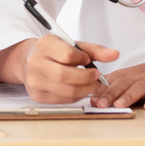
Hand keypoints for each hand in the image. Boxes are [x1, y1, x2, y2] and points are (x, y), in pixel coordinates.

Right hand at [0, 36, 118, 104]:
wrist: (29, 60)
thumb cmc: (54, 52)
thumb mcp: (72, 45)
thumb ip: (94, 50)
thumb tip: (115, 54)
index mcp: (44, 45)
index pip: (68, 54)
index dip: (83, 59)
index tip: (87, 60)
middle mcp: (35, 63)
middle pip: (66, 76)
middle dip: (87, 78)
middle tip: (96, 76)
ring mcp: (34, 81)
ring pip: (66, 91)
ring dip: (85, 90)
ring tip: (91, 84)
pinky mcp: (37, 96)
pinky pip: (63, 100)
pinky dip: (76, 96)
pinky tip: (79, 89)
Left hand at [90, 56, 144, 110]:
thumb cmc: (143, 77)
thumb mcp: (125, 78)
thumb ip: (109, 86)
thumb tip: (90, 96)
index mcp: (125, 75)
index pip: (110, 81)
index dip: (100, 90)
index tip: (91, 100)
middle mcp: (137, 77)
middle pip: (122, 84)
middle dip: (110, 94)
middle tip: (100, 104)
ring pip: (139, 88)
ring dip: (128, 96)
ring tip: (119, 105)